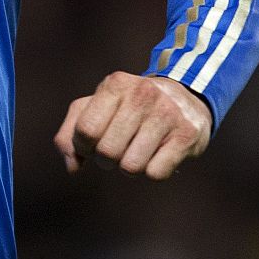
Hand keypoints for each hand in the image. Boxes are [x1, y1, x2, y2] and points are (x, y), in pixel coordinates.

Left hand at [54, 72, 212, 179]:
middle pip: (107, 152)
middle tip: (118, 148)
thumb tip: (72, 167)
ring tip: (137, 150)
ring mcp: (167, 114)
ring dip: (129, 167)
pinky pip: (156, 174)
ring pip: (131, 166)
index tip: (92, 143)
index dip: (83, 146)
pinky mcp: (187, 135)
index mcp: (116, 84)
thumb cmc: (130, 107)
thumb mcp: (97, 107)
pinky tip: (158, 154)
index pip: (86, 130)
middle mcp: (142, 95)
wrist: (185, 98)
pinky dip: (152, 171)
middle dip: (107, 159)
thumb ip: (71, 133)